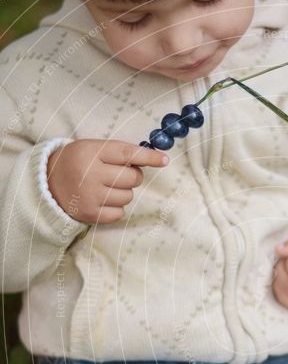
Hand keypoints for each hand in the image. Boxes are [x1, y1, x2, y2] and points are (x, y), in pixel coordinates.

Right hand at [46, 139, 168, 224]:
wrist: (47, 182)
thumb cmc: (78, 162)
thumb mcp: (92, 148)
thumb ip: (119, 152)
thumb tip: (153, 159)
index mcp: (91, 153)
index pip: (127, 154)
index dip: (148, 157)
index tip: (164, 159)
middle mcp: (91, 174)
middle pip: (132, 178)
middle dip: (133, 176)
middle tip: (119, 174)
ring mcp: (90, 196)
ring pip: (128, 196)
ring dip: (124, 192)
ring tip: (107, 187)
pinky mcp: (90, 214)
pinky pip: (119, 213)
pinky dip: (116, 207)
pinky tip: (103, 200)